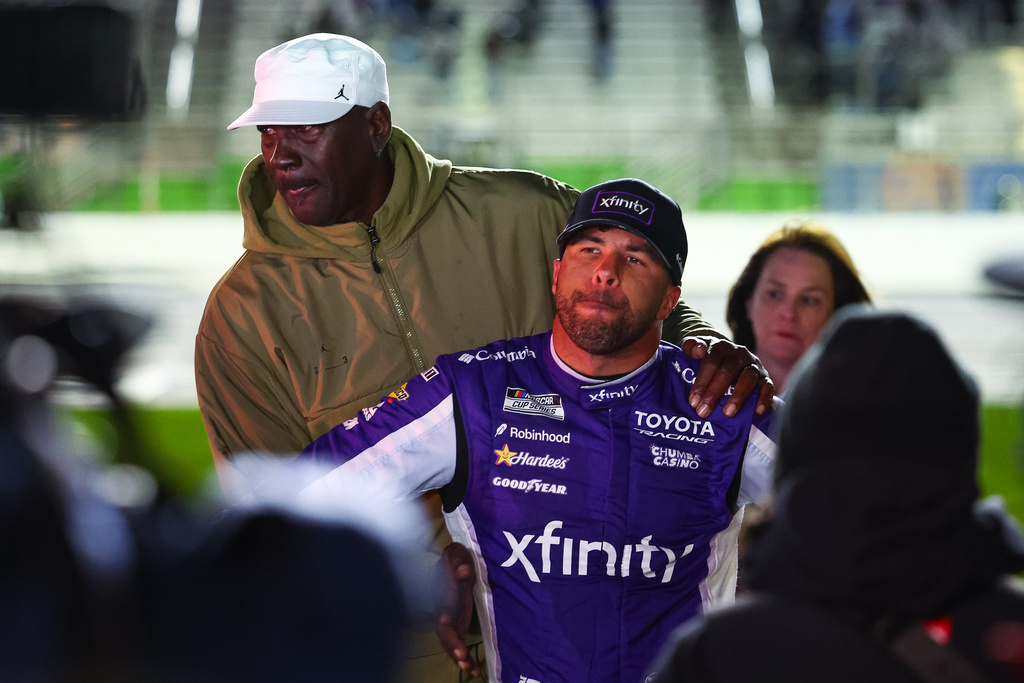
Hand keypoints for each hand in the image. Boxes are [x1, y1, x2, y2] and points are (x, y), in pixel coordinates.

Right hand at [436, 542, 482, 677]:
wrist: (455, 565)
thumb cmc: (456, 560)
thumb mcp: (456, 555)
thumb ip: (457, 560)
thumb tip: (462, 570)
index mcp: (444, 600)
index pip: (443, 618)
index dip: (449, 632)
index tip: (456, 640)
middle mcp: (445, 614)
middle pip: (446, 636)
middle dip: (453, 648)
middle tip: (464, 659)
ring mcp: (452, 622)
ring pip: (452, 644)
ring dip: (460, 658)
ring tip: (472, 669)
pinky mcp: (459, 626)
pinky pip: (460, 645)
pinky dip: (467, 658)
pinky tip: (477, 669)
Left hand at [683, 337, 774, 417]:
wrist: (727, 356)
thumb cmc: (707, 357)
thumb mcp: (695, 348)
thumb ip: (691, 346)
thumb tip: (698, 351)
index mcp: (720, 347)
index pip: (711, 362)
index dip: (702, 382)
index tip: (693, 401)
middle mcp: (739, 354)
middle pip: (728, 371)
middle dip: (715, 393)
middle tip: (703, 411)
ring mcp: (753, 365)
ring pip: (748, 378)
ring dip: (738, 396)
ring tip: (727, 413)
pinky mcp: (765, 377)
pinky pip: (768, 386)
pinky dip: (764, 398)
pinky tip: (757, 411)